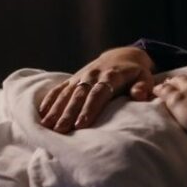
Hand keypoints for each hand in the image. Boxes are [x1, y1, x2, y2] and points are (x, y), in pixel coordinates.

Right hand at [39, 47, 154, 132]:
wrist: (121, 56)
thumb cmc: (135, 73)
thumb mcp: (145, 77)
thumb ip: (143, 86)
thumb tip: (140, 95)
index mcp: (111, 76)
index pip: (99, 93)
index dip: (90, 108)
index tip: (82, 124)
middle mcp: (93, 75)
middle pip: (79, 95)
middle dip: (69, 113)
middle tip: (61, 130)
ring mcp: (81, 77)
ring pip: (66, 93)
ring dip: (56, 109)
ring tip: (47, 126)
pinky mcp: (73, 79)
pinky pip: (58, 89)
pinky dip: (50, 101)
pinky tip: (42, 114)